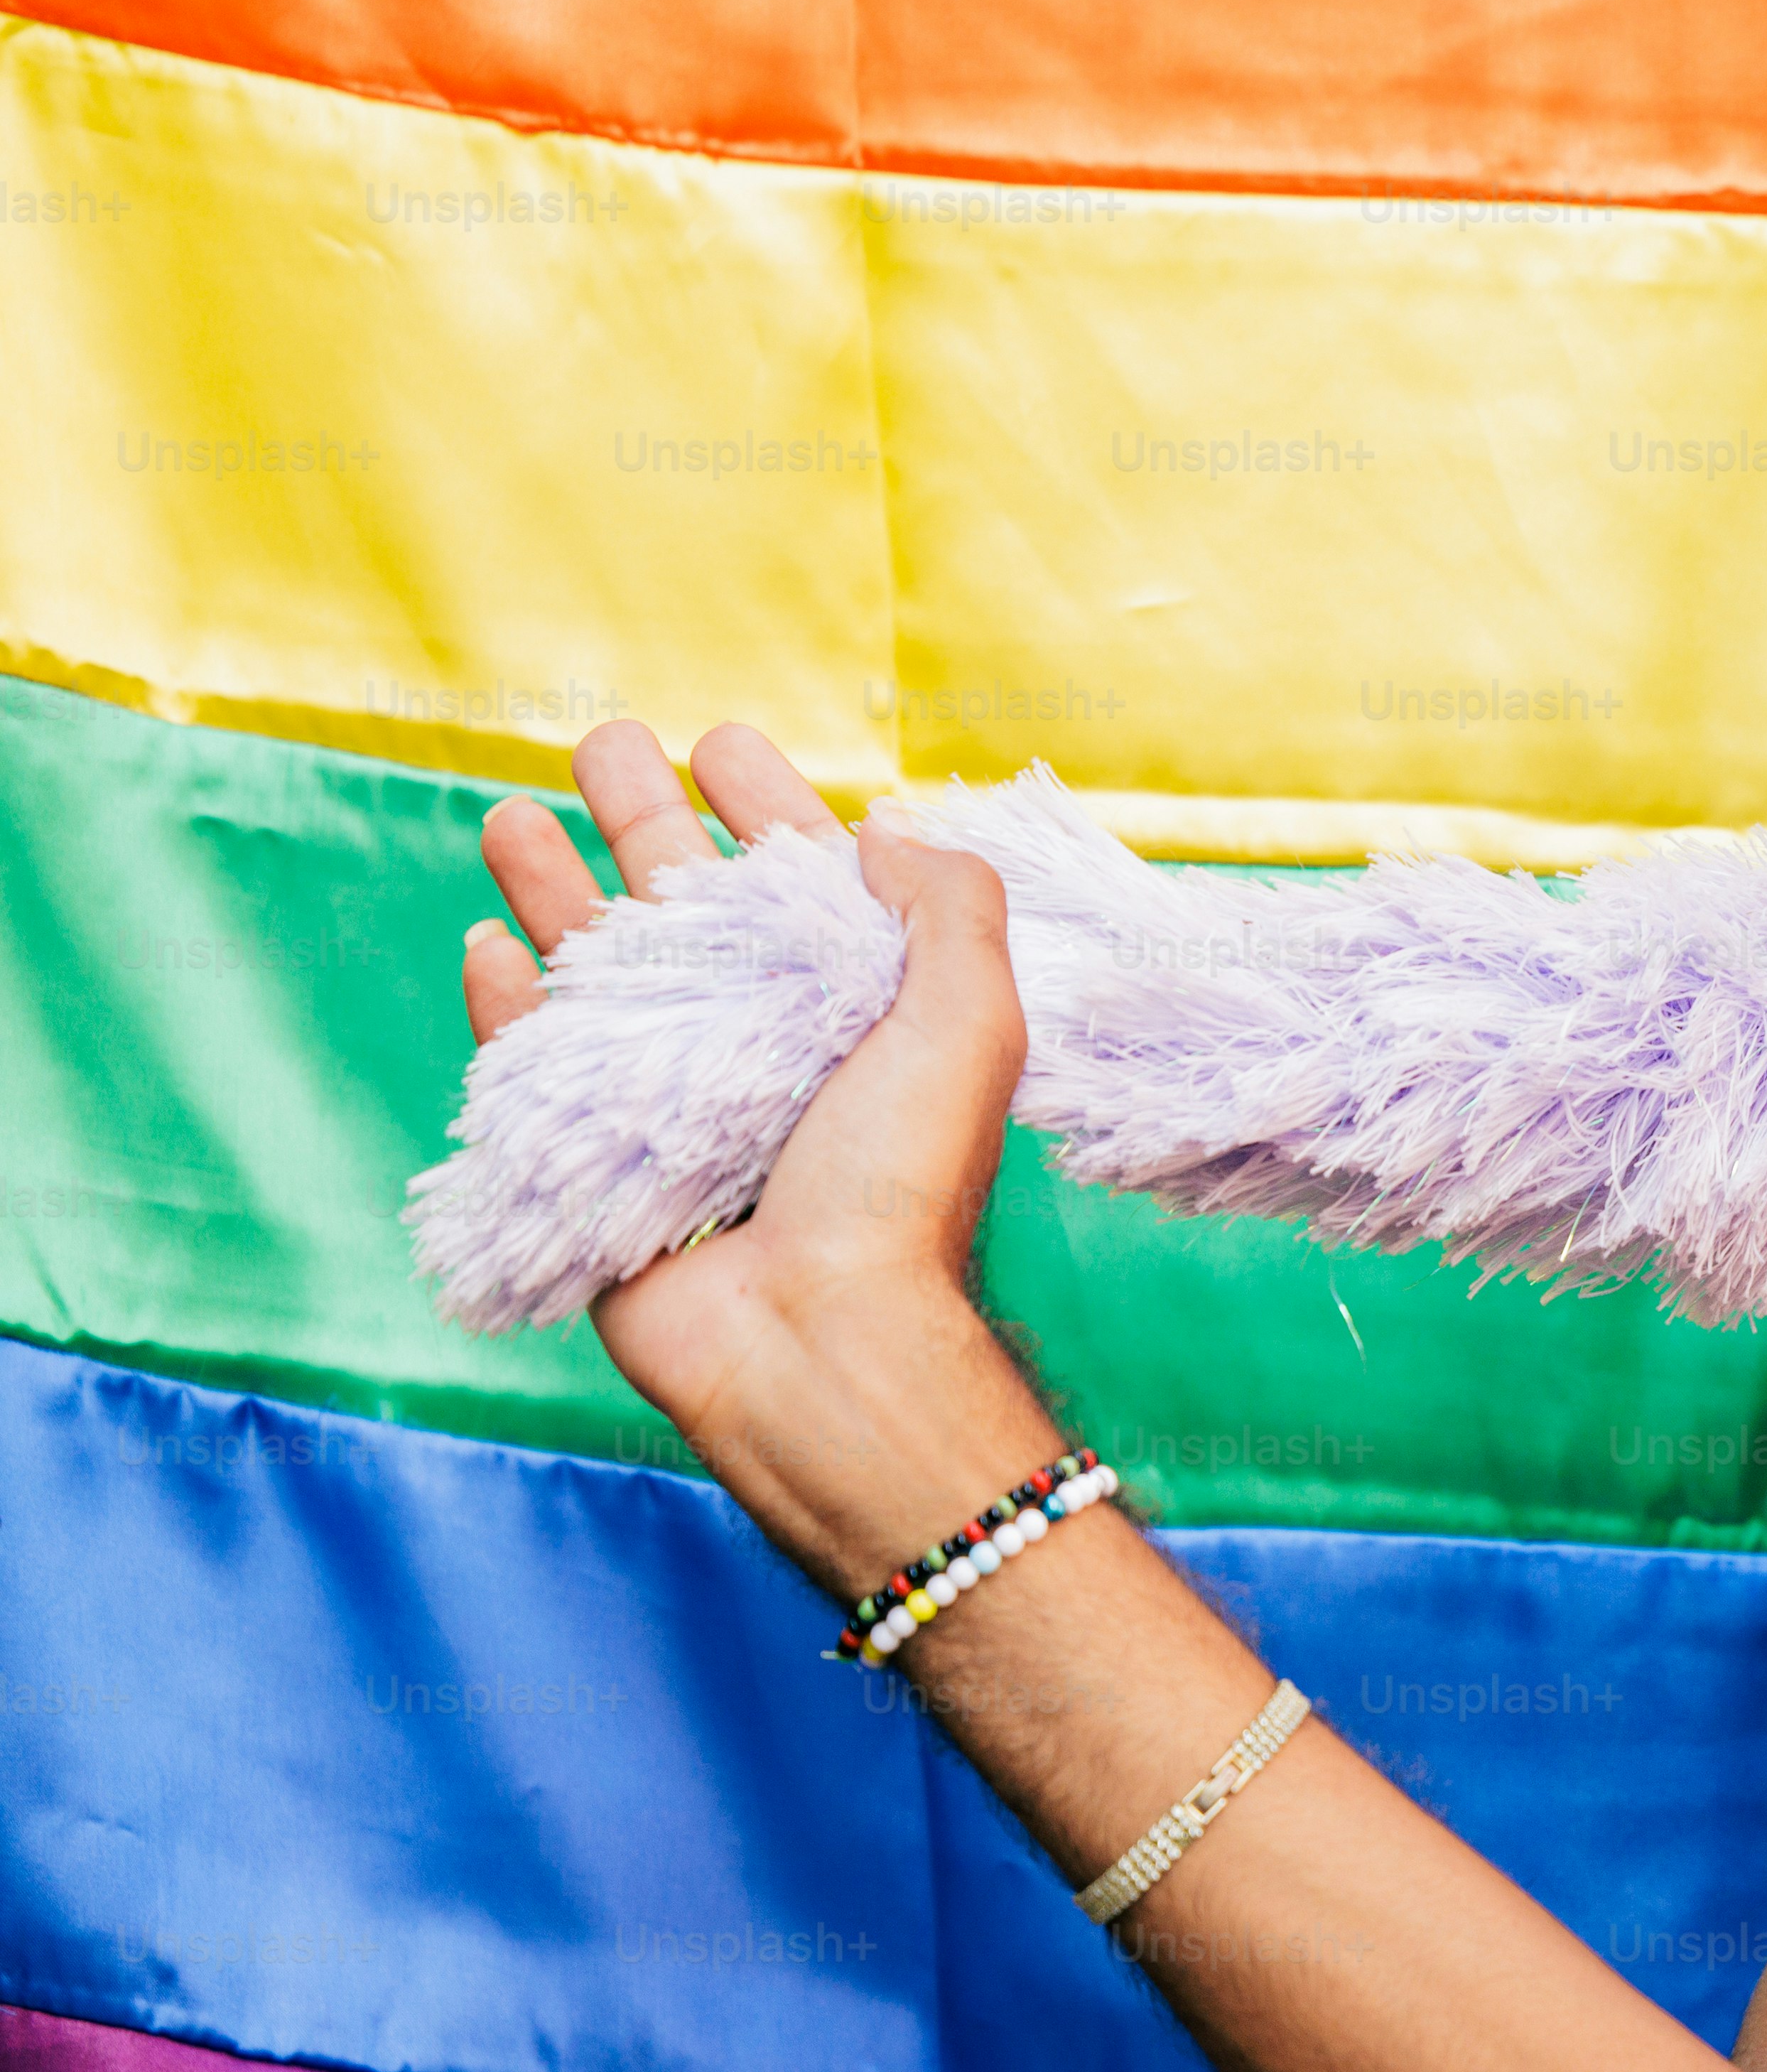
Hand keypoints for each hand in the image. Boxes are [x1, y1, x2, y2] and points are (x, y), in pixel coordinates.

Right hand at [462, 720, 1041, 1555]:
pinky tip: (488, 943)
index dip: (763, 806)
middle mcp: (763, 1043)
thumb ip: (953, 914)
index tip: (723, 740)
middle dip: (642, 817)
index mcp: (854, 1009)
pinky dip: (508, 1005)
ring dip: (556, 888)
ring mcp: (675, 1098)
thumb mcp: (973, 1024)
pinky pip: (537, 1066)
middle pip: (688, 906)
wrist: (817, 1334)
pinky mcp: (598, 1158)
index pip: (801, 882)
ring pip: (601, 969)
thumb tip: (894, 831)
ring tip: (510, 811)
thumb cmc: (900, 1184)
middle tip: (602, 737)